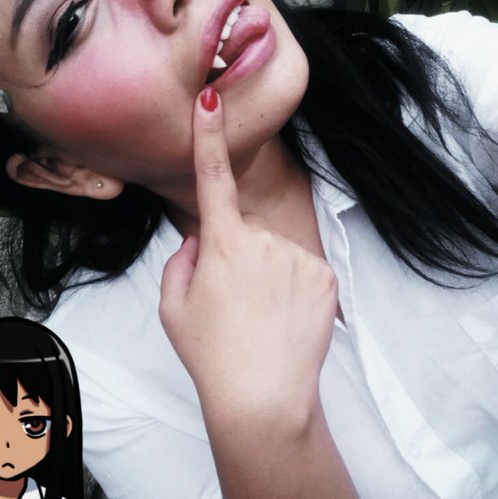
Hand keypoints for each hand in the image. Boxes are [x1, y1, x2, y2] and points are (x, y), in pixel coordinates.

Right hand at [160, 89, 337, 424]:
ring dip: (266, 273)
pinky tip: (284, 317)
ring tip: (260, 316)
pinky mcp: (326, 275)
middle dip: (236, 254)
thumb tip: (199, 238)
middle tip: (232, 302)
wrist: (263, 399)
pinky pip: (302, 268)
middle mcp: (264, 240)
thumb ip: (180, 260)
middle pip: (245, 231)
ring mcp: (299, 257)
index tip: (211, 99)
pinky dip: (293, 286)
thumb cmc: (211, 355)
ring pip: (275, 250)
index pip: (212, 178)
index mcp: (223, 243)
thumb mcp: (172, 306)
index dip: (208, 136)